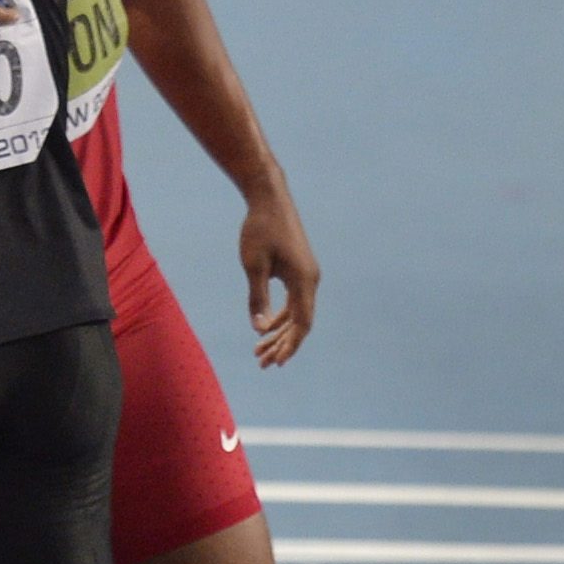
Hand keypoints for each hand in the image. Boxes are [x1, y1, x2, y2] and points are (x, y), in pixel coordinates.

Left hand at [241, 187, 318, 367]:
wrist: (269, 199)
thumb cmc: (259, 229)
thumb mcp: (253, 266)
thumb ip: (257, 298)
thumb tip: (259, 329)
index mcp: (304, 280)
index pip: (302, 323)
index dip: (290, 344)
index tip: (277, 362)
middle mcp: (310, 280)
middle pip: (300, 322)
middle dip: (282, 344)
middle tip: (262, 363)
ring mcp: (306, 275)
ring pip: (296, 313)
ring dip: (279, 332)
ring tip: (259, 351)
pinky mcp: (298, 270)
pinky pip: (292, 301)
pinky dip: (279, 316)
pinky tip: (264, 327)